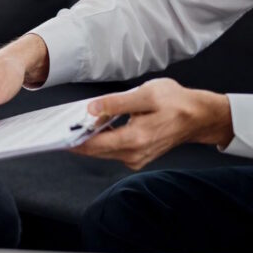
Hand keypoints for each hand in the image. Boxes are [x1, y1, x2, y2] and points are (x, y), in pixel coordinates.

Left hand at [72, 78, 233, 169]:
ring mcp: (136, 158)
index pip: (93, 144)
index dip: (71, 139)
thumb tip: (91, 109)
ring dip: (87, 140)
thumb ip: (116, 103)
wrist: (199, 116)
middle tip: (56, 127)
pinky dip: (101, 140)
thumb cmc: (175, 102)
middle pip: (94, 150)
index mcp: (135, 139)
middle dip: (75, 139)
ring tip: (72, 124)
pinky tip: (94, 127)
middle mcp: (134, 154)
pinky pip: (112, 150)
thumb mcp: (145, 95)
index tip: (53, 134)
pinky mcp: (138, 156)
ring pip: (102, 151)